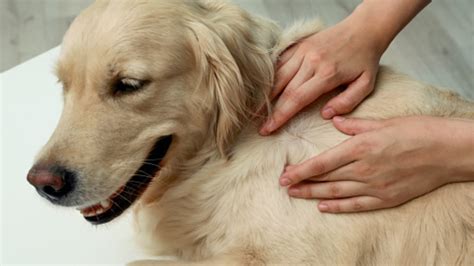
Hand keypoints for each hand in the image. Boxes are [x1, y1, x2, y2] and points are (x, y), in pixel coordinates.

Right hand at [260, 0, 431, 135]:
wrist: (364, 29)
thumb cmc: (365, 59)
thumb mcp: (366, 84)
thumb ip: (347, 102)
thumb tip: (325, 114)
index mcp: (327, 73)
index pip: (297, 99)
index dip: (281, 116)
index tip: (269, 129)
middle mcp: (311, 61)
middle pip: (284, 90)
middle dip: (270, 111)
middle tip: (260, 126)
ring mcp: (303, 51)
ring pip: (278, 76)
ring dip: (266, 94)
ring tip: (256, 110)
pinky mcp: (299, 45)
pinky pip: (280, 62)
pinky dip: (271, 77)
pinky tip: (265, 90)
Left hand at [279, 116, 473, 212]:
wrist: (447, 151)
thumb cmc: (417, 131)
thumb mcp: (383, 122)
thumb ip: (355, 124)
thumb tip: (334, 120)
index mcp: (361, 147)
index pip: (322, 162)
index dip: (301, 170)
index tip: (284, 175)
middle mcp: (364, 169)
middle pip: (326, 178)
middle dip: (302, 182)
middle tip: (284, 185)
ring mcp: (375, 186)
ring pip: (336, 193)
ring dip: (314, 194)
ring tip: (296, 195)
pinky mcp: (386, 198)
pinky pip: (357, 205)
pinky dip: (338, 206)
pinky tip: (323, 206)